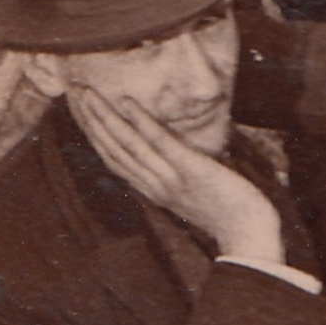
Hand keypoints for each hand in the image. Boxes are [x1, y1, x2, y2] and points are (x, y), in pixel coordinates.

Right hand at [68, 87, 282, 262]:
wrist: (249, 231)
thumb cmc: (228, 211)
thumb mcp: (193, 193)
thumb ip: (176, 176)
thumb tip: (172, 156)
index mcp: (153, 190)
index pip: (115, 160)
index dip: (96, 136)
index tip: (83, 113)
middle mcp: (154, 185)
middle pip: (113, 150)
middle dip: (92, 121)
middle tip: (76, 92)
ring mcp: (169, 178)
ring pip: (128, 145)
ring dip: (105, 117)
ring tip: (89, 94)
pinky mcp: (189, 169)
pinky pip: (160, 142)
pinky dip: (141, 121)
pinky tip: (127, 102)